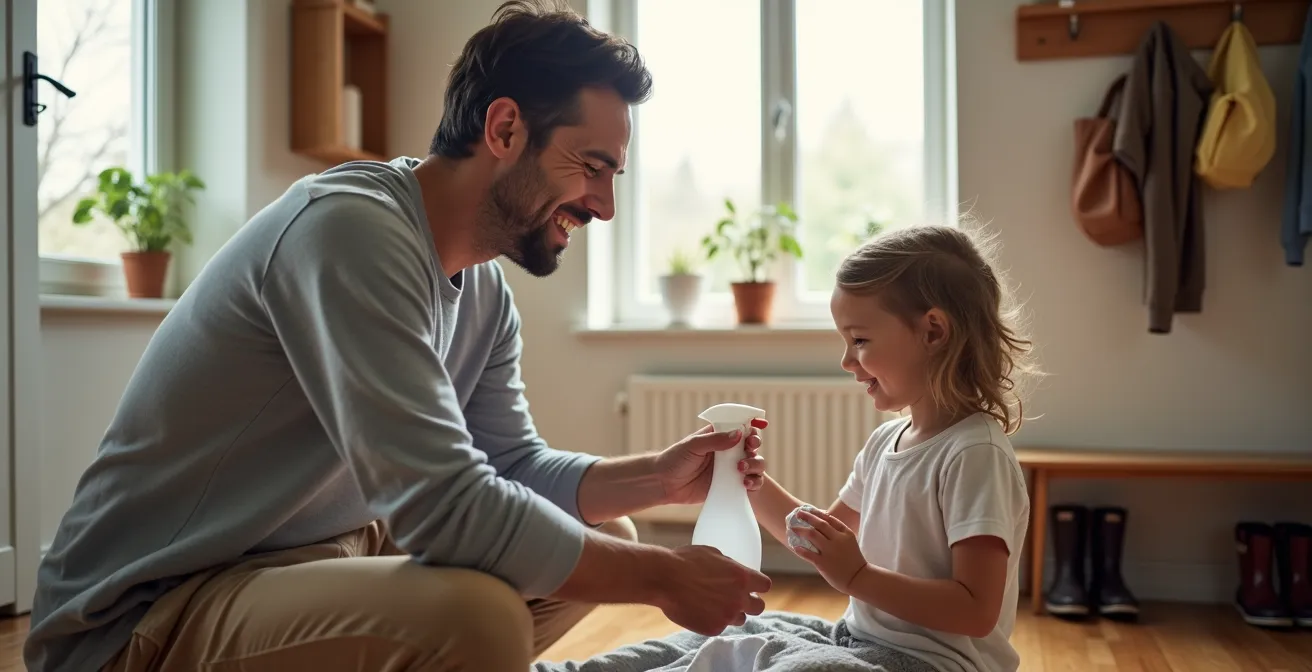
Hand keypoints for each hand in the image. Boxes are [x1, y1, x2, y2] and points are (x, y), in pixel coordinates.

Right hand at [655, 545, 771, 635]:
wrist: (664, 579)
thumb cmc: (685, 561)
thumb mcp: (713, 554)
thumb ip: (729, 566)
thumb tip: (731, 570)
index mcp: (742, 577)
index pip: (765, 585)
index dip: (759, 586)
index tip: (753, 587)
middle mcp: (739, 598)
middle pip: (759, 607)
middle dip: (750, 603)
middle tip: (737, 599)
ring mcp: (727, 616)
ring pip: (740, 619)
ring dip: (731, 613)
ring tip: (714, 605)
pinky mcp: (713, 629)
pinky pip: (720, 627)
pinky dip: (712, 621)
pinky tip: (699, 611)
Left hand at [656, 419, 767, 505]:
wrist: (664, 483)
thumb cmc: (675, 459)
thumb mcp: (693, 445)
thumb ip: (715, 440)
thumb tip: (739, 434)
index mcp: (719, 436)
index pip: (740, 426)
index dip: (752, 425)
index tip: (759, 425)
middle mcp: (727, 451)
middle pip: (752, 444)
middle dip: (755, 444)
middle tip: (750, 447)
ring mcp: (730, 469)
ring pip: (755, 463)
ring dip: (755, 464)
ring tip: (741, 469)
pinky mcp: (730, 486)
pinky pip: (750, 483)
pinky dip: (754, 483)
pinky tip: (746, 484)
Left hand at [790, 508, 867, 592]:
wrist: (859, 578)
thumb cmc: (853, 560)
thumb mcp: (849, 542)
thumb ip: (838, 534)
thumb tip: (821, 526)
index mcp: (845, 533)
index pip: (830, 519)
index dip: (818, 513)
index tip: (809, 510)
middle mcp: (838, 540)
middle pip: (820, 524)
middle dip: (807, 517)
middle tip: (798, 514)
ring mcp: (830, 551)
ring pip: (812, 535)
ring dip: (800, 530)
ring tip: (792, 528)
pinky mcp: (823, 563)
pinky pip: (808, 553)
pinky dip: (800, 549)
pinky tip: (794, 546)